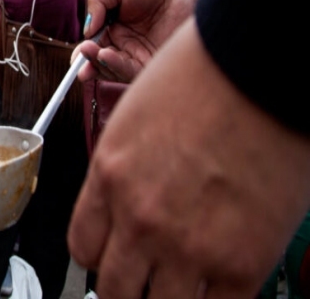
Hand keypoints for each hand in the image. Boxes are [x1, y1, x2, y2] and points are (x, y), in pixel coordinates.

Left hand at [69, 19, 309, 298]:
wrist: (260, 66)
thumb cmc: (203, 75)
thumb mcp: (135, 118)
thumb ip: (126, 170)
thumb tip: (128, 204)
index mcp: (109, 176)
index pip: (82, 247)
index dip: (100, 256)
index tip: (115, 255)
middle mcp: (139, 217)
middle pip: (114, 288)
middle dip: (129, 284)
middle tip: (148, 275)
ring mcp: (189, 245)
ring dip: (170, 296)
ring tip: (186, 282)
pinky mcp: (242, 262)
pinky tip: (222, 282)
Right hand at [77, 0, 225, 83]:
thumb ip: (97, 3)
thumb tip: (86, 30)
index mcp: (117, 27)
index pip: (96, 47)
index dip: (84, 54)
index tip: (76, 57)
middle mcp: (130, 43)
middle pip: (104, 62)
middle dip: (90, 63)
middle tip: (84, 55)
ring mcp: (145, 52)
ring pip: (118, 70)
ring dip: (103, 66)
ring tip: (97, 53)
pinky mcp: (161, 60)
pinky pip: (137, 72)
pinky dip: (120, 68)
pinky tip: (109, 55)